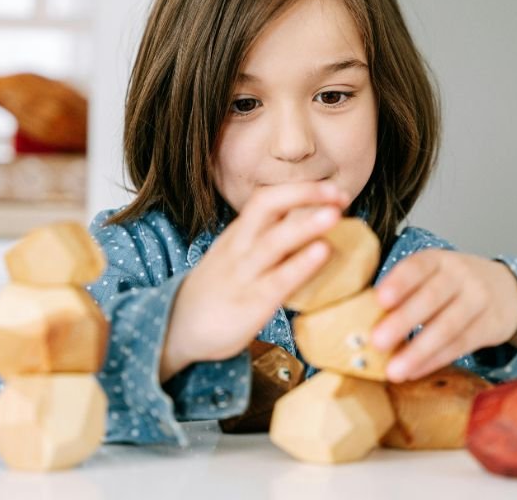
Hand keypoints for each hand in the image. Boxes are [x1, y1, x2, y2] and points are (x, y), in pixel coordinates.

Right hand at [159, 181, 350, 381]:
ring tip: (335, 214)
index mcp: (238, 233)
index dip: (300, 189)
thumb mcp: (236, 256)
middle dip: (304, 193)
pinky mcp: (249, 303)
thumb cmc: (219, 289)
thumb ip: (266, 241)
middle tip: (339, 192)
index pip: (266, 198)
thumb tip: (309, 226)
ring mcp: (243, 273)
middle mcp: (239, 246)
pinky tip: (323, 252)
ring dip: (305, 224)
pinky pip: (277, 280)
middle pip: (267, 206)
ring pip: (273, 240)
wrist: (177, 327)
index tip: (332, 189)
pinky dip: (301, 264)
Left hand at [371, 250, 516, 381]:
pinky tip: (413, 371)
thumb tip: (362, 315)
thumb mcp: (433, 273)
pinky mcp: (489, 326)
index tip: (380, 299)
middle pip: (431, 298)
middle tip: (377, 341)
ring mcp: (478, 300)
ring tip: (394, 369)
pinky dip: (434, 360)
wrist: (506, 289)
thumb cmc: (452, 283)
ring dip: (418, 350)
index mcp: (438, 259)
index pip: (418, 266)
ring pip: (447, 327)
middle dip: (403, 321)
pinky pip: (459, 345)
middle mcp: (460, 275)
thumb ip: (405, 288)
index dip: (399, 282)